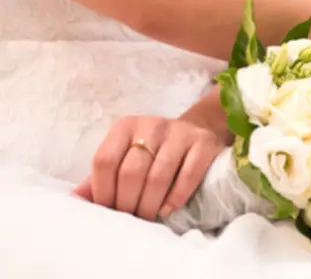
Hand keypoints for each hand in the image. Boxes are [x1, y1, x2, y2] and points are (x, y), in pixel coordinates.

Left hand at [72, 116, 224, 220]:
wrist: (195, 132)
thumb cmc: (154, 150)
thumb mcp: (126, 155)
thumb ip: (102, 176)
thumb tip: (75, 198)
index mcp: (125, 126)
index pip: (104, 160)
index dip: (102, 190)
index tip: (107, 210)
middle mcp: (151, 124)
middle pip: (131, 171)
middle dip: (127, 202)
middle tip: (130, 218)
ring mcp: (179, 132)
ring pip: (158, 176)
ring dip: (149, 204)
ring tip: (147, 217)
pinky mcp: (203, 142)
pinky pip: (188, 175)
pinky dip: (175, 197)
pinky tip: (167, 209)